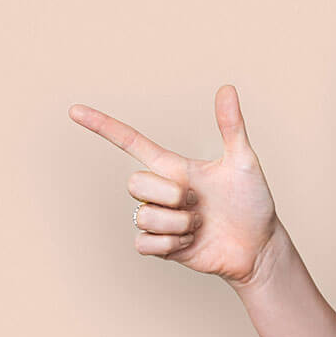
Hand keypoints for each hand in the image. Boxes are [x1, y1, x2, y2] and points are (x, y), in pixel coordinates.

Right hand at [68, 84, 287, 287]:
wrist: (260, 246)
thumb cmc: (253, 203)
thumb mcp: (244, 162)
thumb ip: (232, 127)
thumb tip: (227, 88)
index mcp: (175, 167)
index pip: (132, 143)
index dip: (104, 127)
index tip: (75, 111)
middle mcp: (162, 191)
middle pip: (134, 183)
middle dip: (169, 194)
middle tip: (198, 203)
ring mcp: (161, 219)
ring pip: (143, 216)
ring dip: (178, 224)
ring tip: (200, 225)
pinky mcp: (161, 247)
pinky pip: (144, 243)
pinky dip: (172, 245)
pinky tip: (192, 243)